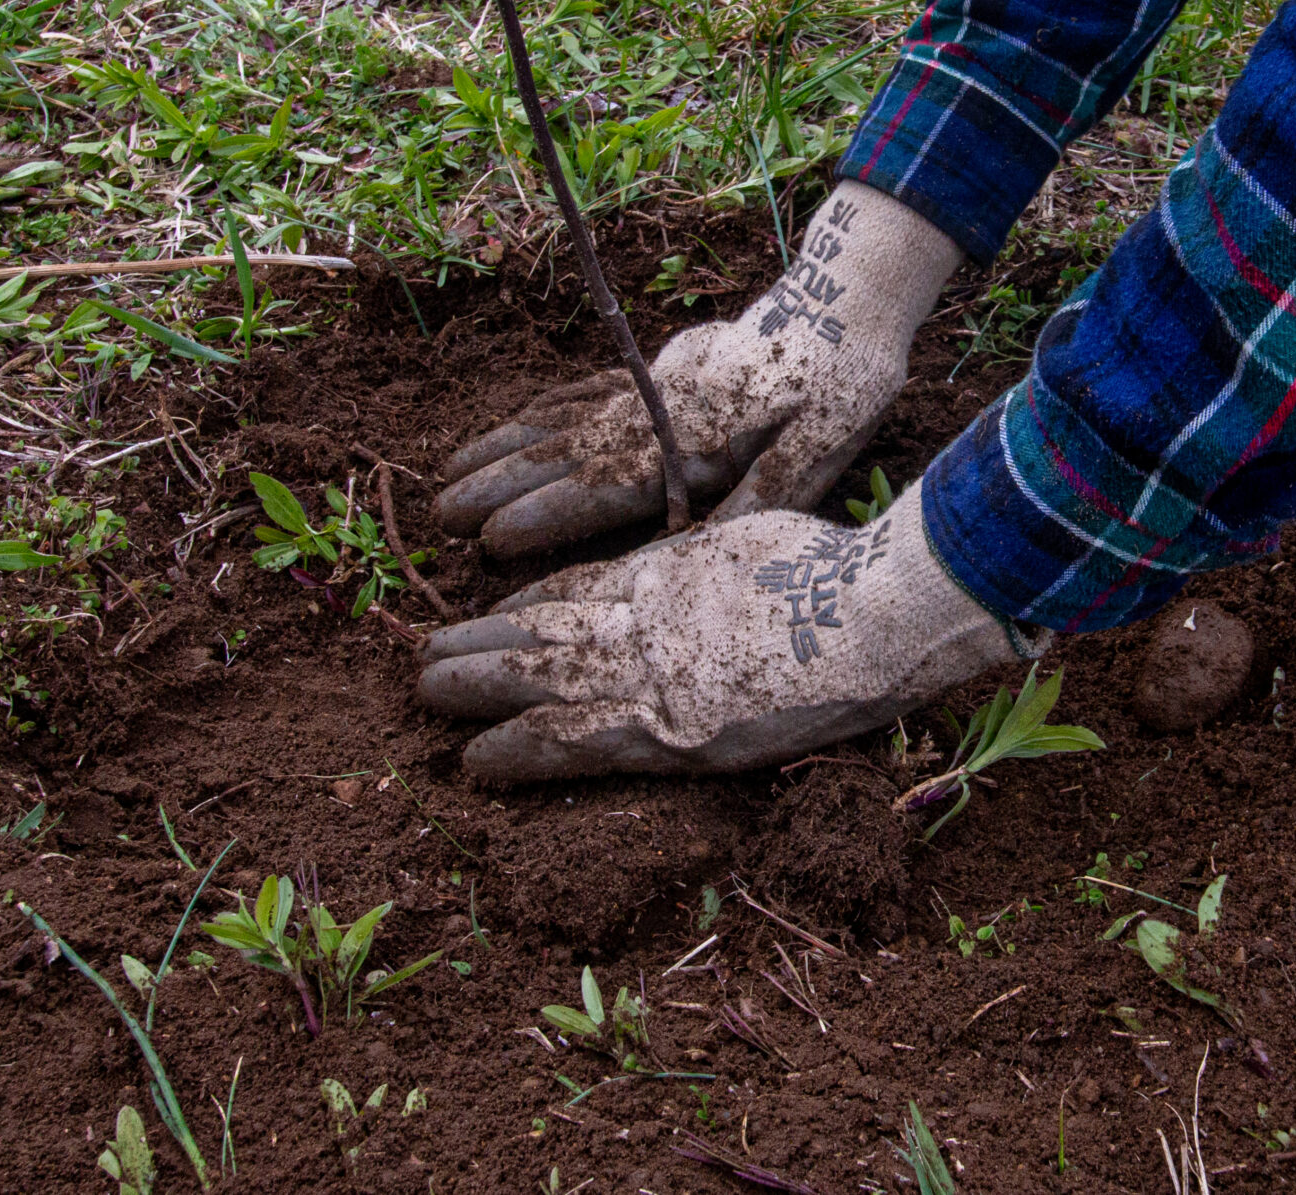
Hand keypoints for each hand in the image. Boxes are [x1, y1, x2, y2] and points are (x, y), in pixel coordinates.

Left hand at [415, 494, 1026, 780]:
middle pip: (540, 628)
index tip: (492, 609)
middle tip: (427, 654)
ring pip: (534, 679)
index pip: (578, 587)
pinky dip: (515, 751)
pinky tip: (476, 762)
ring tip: (426, 693)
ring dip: (475, 685)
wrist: (869, 617)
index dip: (527, 602)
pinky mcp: (662, 731)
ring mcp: (646, 673)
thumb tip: (711, 552)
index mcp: (668, 570)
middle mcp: (641, 617)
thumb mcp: (766, 533)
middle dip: (480, 640)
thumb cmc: (838, 571)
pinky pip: (567, 743)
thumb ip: (722, 549)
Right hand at [437, 183, 961, 556]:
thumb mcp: (825, 447)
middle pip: (568, 452)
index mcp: (702, 438)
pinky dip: (543, 410)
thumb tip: (705, 548)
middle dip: (501, 486)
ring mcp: (658, 381)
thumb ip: (764, 494)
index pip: (608, 485)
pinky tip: (515, 422)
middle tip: (439, 517)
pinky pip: (589, 389)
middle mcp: (664, 408)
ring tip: (449, 473)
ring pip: (566, 418)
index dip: (547, 514)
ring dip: (505, 447)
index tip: (489, 541)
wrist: (849, 295)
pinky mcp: (665, 365)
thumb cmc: (845, 383)